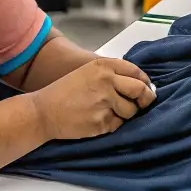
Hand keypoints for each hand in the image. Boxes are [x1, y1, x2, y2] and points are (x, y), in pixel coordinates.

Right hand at [31, 59, 155, 140]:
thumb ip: (111, 74)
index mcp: (103, 66)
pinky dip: (113, 124)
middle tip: (144, 104)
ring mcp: (105, 102)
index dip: (145, 81)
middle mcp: (106, 81)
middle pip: (140, 90)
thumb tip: (140, 84)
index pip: (135, 71)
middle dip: (146, 98)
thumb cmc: (65, 91)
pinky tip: (98, 120)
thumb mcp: (87, 72)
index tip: (147, 88)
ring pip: (131, 111)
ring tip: (109, 112)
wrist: (44, 111)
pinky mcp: (102, 122)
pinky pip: (118, 124)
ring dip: (126, 113)